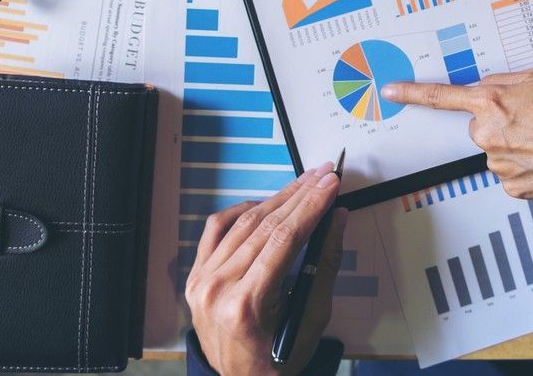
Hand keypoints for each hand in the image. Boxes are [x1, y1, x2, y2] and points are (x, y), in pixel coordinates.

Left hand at [185, 163, 347, 375]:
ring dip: (276, 199)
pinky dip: (240, 212)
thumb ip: (326, 263)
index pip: (284, 238)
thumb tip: (337, 218)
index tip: (330, 184)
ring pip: (242, 224)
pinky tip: (264, 203)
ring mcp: (201, 282)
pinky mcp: (194, 277)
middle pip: (264, 226)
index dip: (311, 206)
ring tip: (302, 183)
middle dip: (299, 196)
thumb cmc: (279, 357)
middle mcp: (217, 289)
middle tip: (322, 175)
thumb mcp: (311, 316)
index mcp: (246, 304)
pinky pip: (215, 231)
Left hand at [382, 69, 532, 202]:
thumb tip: (491, 89)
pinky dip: (527, 167)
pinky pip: (511, 173)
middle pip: (480, 126)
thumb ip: (507, 83)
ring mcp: (500, 164)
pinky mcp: (514, 187)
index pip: (442, 97)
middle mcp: (490, 134)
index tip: (392, 91)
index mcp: (493, 102)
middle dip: (500, 122)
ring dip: (516, 146)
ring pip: (497, 151)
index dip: (413, 93)